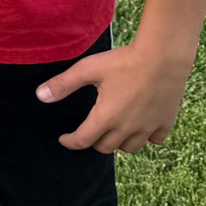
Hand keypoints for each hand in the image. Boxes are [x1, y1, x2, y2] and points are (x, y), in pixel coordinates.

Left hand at [39, 42, 193, 152]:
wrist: (162, 58)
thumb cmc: (122, 62)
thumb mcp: (87, 69)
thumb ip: (63, 84)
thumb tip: (40, 96)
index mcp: (105, 117)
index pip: (83, 141)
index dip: (70, 142)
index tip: (63, 139)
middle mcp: (127, 128)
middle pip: (106, 147)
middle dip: (93, 141)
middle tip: (88, 130)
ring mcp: (148, 127)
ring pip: (130, 148)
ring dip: (118, 142)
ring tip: (112, 130)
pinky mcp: (165, 122)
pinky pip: (154, 140)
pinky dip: (144, 137)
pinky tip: (139, 126)